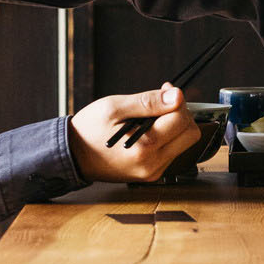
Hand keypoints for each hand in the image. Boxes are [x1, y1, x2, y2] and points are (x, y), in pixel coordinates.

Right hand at [67, 84, 199, 183]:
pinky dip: (167, 137)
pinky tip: (149, 128)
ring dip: (175, 125)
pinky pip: (172, 152)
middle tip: (163, 101)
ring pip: (184, 143)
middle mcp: (153, 164)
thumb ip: (148, 102)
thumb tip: (177, 96)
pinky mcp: (152, 174)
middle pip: (191, 134)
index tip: (165, 89)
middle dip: (181, 113)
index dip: (177, 100)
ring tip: (152, 115)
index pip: (181, 119)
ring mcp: (153, 172)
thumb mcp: (114, 107)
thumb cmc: (89, 129)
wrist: (73, 155)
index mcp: (144, 147)